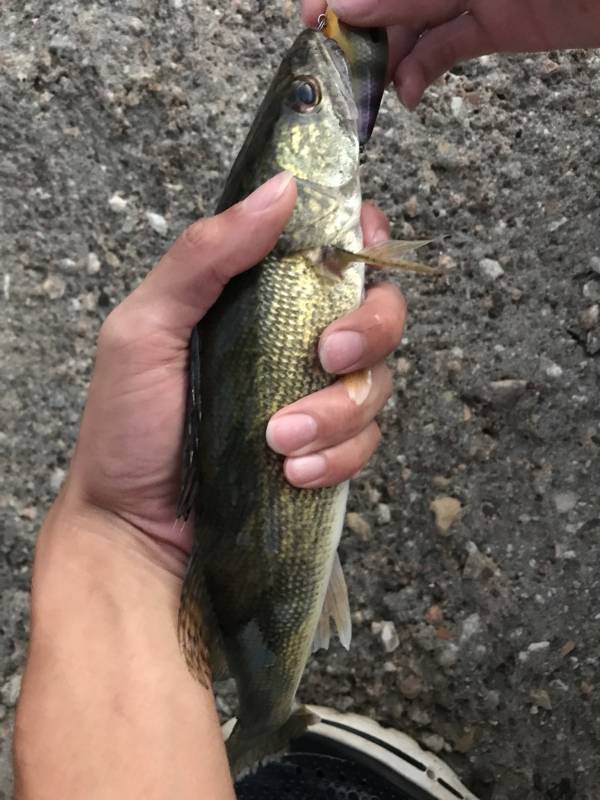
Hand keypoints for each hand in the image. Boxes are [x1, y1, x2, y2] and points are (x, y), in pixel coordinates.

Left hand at [14, 172, 405, 798]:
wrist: (135, 527)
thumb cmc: (129, 423)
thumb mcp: (144, 327)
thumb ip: (204, 256)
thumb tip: (280, 189)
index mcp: (258, 300)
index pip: (333, 250)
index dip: (360, 240)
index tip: (356, 248)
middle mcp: (296, 343)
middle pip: (380, 313)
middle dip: (369, 331)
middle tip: (325, 356)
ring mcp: (315, 400)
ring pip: (378, 385)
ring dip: (337, 412)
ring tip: (278, 441)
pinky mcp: (327, 454)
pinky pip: (366, 444)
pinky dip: (337, 458)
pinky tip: (291, 474)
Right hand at [302, 0, 599, 108]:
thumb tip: (351, 7)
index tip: (312, 18)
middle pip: (391, 0)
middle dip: (361, 34)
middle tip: (339, 72)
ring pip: (414, 27)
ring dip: (390, 62)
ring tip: (373, 93)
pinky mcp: (495, 25)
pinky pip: (448, 46)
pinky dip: (425, 72)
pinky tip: (409, 94)